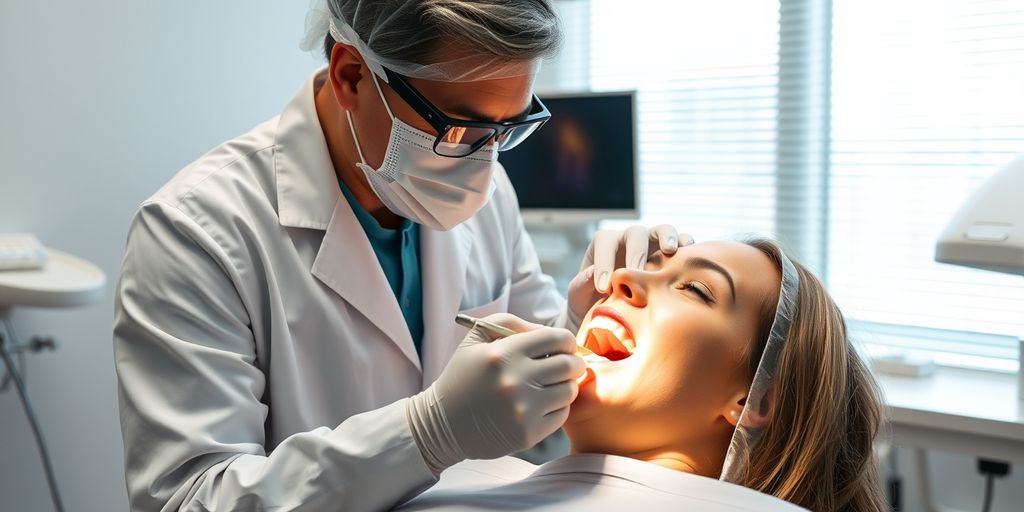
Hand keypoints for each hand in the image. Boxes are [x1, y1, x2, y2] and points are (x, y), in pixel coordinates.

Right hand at [406, 314, 584, 474]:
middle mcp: (515, 380)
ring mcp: (523, 409)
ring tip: (550, 386)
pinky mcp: (528, 434)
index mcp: (504, 353)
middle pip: (569, 365)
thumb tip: (546, 330)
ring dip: (565, 386)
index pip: (557, 339)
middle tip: (566, 366)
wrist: (443, 424)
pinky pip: (561, 415)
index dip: (566, 341)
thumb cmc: (463, 377)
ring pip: (569, 391)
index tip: (563, 347)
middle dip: (573, 362)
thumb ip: (510, 324)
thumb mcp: (476, 339)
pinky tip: (541, 405)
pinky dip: (557, 408)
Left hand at [566, 225, 691, 329]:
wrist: (611, 312)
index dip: (604, 263)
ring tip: (670, 250)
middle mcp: (629, 239)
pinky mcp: (671, 254)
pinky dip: (687, 246)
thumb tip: (594, 275)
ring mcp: (652, 244)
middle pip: (636, 234)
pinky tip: (690, 258)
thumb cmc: (589, 300)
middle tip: (636, 274)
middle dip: (636, 254)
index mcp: (604, 243)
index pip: (605, 243)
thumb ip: (581, 284)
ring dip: (668, 237)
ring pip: (663, 230)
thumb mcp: (578, 294)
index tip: (604, 288)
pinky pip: (683, 243)